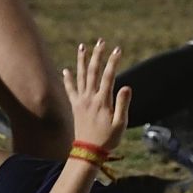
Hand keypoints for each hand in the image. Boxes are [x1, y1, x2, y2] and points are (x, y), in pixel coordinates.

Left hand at [64, 38, 131, 153]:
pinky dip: (68, 79)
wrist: (88, 151)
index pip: (109, 76)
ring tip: (82, 47)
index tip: (118, 49)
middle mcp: (90, 98)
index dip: (113, 61)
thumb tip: (126, 86)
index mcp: (103, 101)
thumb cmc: (108, 139)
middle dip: (97, 55)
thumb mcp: (121, 124)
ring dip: (82, 61)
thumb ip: (123, 104)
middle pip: (93, 71)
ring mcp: (81, 101)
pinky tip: (66, 70)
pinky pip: (70, 90)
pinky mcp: (76, 106)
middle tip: (101, 41)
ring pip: (81, 76)